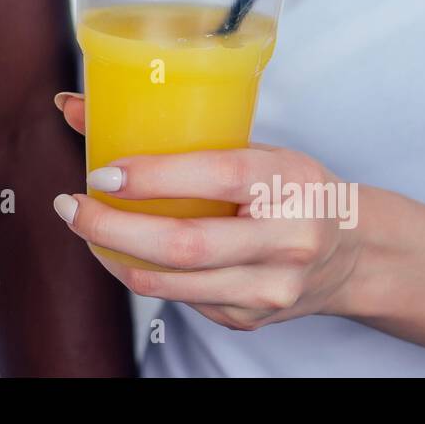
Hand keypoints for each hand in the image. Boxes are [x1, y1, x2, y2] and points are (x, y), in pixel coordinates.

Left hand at [52, 94, 362, 331]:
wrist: (354, 252)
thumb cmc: (292, 187)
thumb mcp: (254, 148)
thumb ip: (177, 132)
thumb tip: (75, 106)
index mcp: (286, 182)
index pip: (215, 178)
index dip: (152, 178)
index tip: (101, 173)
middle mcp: (285, 240)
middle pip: (184, 245)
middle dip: (113, 229)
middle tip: (71, 207)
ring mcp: (270, 287)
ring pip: (173, 284)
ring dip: (115, 257)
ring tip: (85, 227)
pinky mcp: (252, 318)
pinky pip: (182, 300)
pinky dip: (143, 275)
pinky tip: (126, 252)